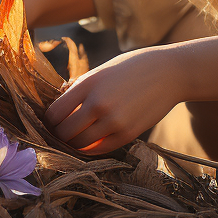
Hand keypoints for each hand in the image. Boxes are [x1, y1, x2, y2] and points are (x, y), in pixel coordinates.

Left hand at [45, 47, 184, 154]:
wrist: (168, 73)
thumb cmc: (132, 68)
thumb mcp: (102, 71)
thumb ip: (81, 88)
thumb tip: (59, 107)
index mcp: (89, 84)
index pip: (54, 113)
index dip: (49, 120)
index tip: (53, 121)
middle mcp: (99, 103)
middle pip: (64, 132)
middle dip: (59, 134)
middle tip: (62, 132)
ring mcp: (114, 121)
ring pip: (80, 144)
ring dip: (74, 143)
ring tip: (77, 137)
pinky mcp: (128, 134)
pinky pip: (100, 149)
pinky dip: (91, 148)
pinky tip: (92, 141)